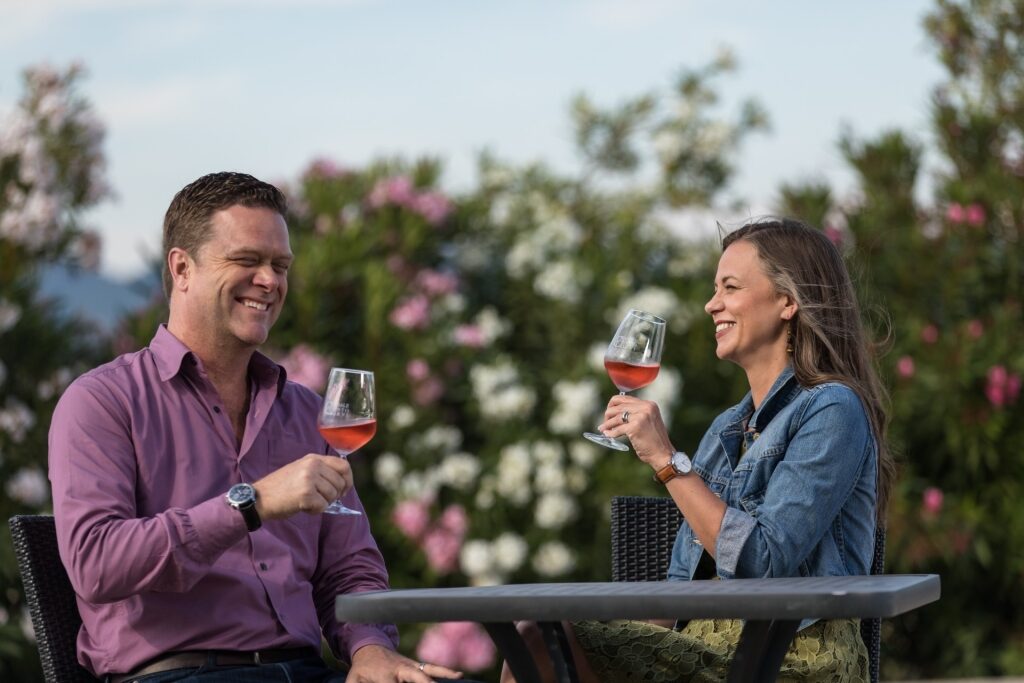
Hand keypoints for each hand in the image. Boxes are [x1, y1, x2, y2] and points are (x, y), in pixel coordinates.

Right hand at [253, 454, 351, 518]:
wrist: (257, 498)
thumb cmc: (280, 488)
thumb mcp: (301, 471)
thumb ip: (320, 472)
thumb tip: (343, 483)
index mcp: (313, 458)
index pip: (344, 465)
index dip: (347, 480)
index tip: (343, 490)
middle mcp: (313, 465)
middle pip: (340, 483)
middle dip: (333, 496)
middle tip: (318, 500)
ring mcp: (309, 478)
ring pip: (332, 496)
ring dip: (322, 504)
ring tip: (306, 502)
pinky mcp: (305, 494)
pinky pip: (323, 506)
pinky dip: (315, 511)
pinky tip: (302, 507)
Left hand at [348, 644, 462, 681]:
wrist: (369, 648)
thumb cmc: (361, 670)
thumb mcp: (353, 680)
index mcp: (383, 674)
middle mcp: (400, 668)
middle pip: (415, 677)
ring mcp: (410, 666)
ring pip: (427, 671)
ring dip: (442, 676)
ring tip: (458, 677)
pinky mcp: (416, 665)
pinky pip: (432, 668)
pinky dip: (445, 672)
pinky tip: (459, 675)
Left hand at [597, 395, 674, 468]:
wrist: (663, 454)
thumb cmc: (654, 440)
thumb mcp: (648, 421)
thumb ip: (636, 413)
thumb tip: (615, 412)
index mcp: (649, 404)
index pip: (624, 398)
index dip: (613, 405)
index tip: (608, 412)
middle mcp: (646, 407)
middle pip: (618, 406)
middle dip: (608, 414)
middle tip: (605, 422)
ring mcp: (641, 416)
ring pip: (616, 417)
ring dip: (607, 423)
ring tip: (602, 428)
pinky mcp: (635, 427)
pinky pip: (618, 429)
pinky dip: (611, 433)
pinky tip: (608, 435)